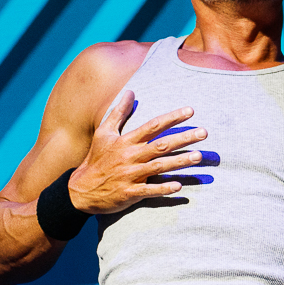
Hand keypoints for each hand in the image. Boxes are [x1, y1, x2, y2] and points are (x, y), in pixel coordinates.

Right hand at [68, 91, 205, 214]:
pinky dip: (164, 189)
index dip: (172, 118)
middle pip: (161, 144)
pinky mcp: (129, 193)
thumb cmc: (96, 159)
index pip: (152, 126)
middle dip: (184, 138)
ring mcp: (130, 175)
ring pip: (159, 166)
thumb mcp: (103, 133)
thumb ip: (118, 113)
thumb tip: (130, 91)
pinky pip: (149, 191)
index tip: (190, 111)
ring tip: (199, 156)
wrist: (79, 190)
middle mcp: (130, 156)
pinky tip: (179, 186)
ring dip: (180, 161)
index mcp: (125, 141)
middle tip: (204, 132)